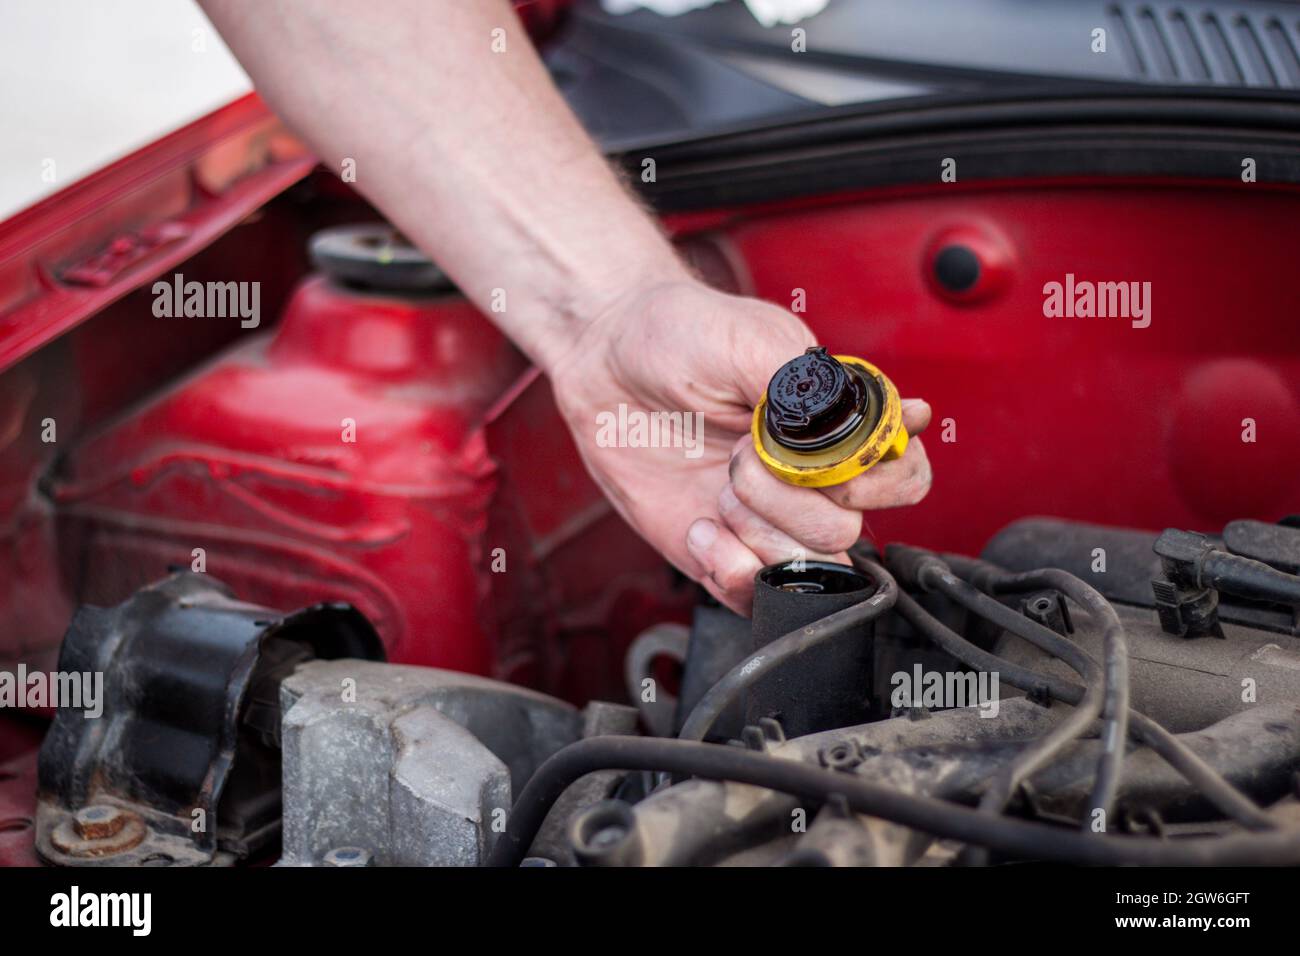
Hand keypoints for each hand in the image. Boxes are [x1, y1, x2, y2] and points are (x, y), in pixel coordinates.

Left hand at [549, 278, 932, 614]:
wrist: (604, 364)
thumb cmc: (678, 335)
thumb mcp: (750, 340)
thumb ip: (806, 388)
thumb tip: (851, 431)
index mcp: (836, 422)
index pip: (904, 474)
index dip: (878, 482)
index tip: (829, 462)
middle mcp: (810, 477)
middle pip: (849, 530)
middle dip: (792, 501)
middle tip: (741, 458)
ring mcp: (768, 518)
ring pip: (807, 568)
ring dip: (759, 533)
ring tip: (719, 490)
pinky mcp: (723, 549)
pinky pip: (752, 593)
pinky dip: (729, 567)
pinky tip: (700, 526)